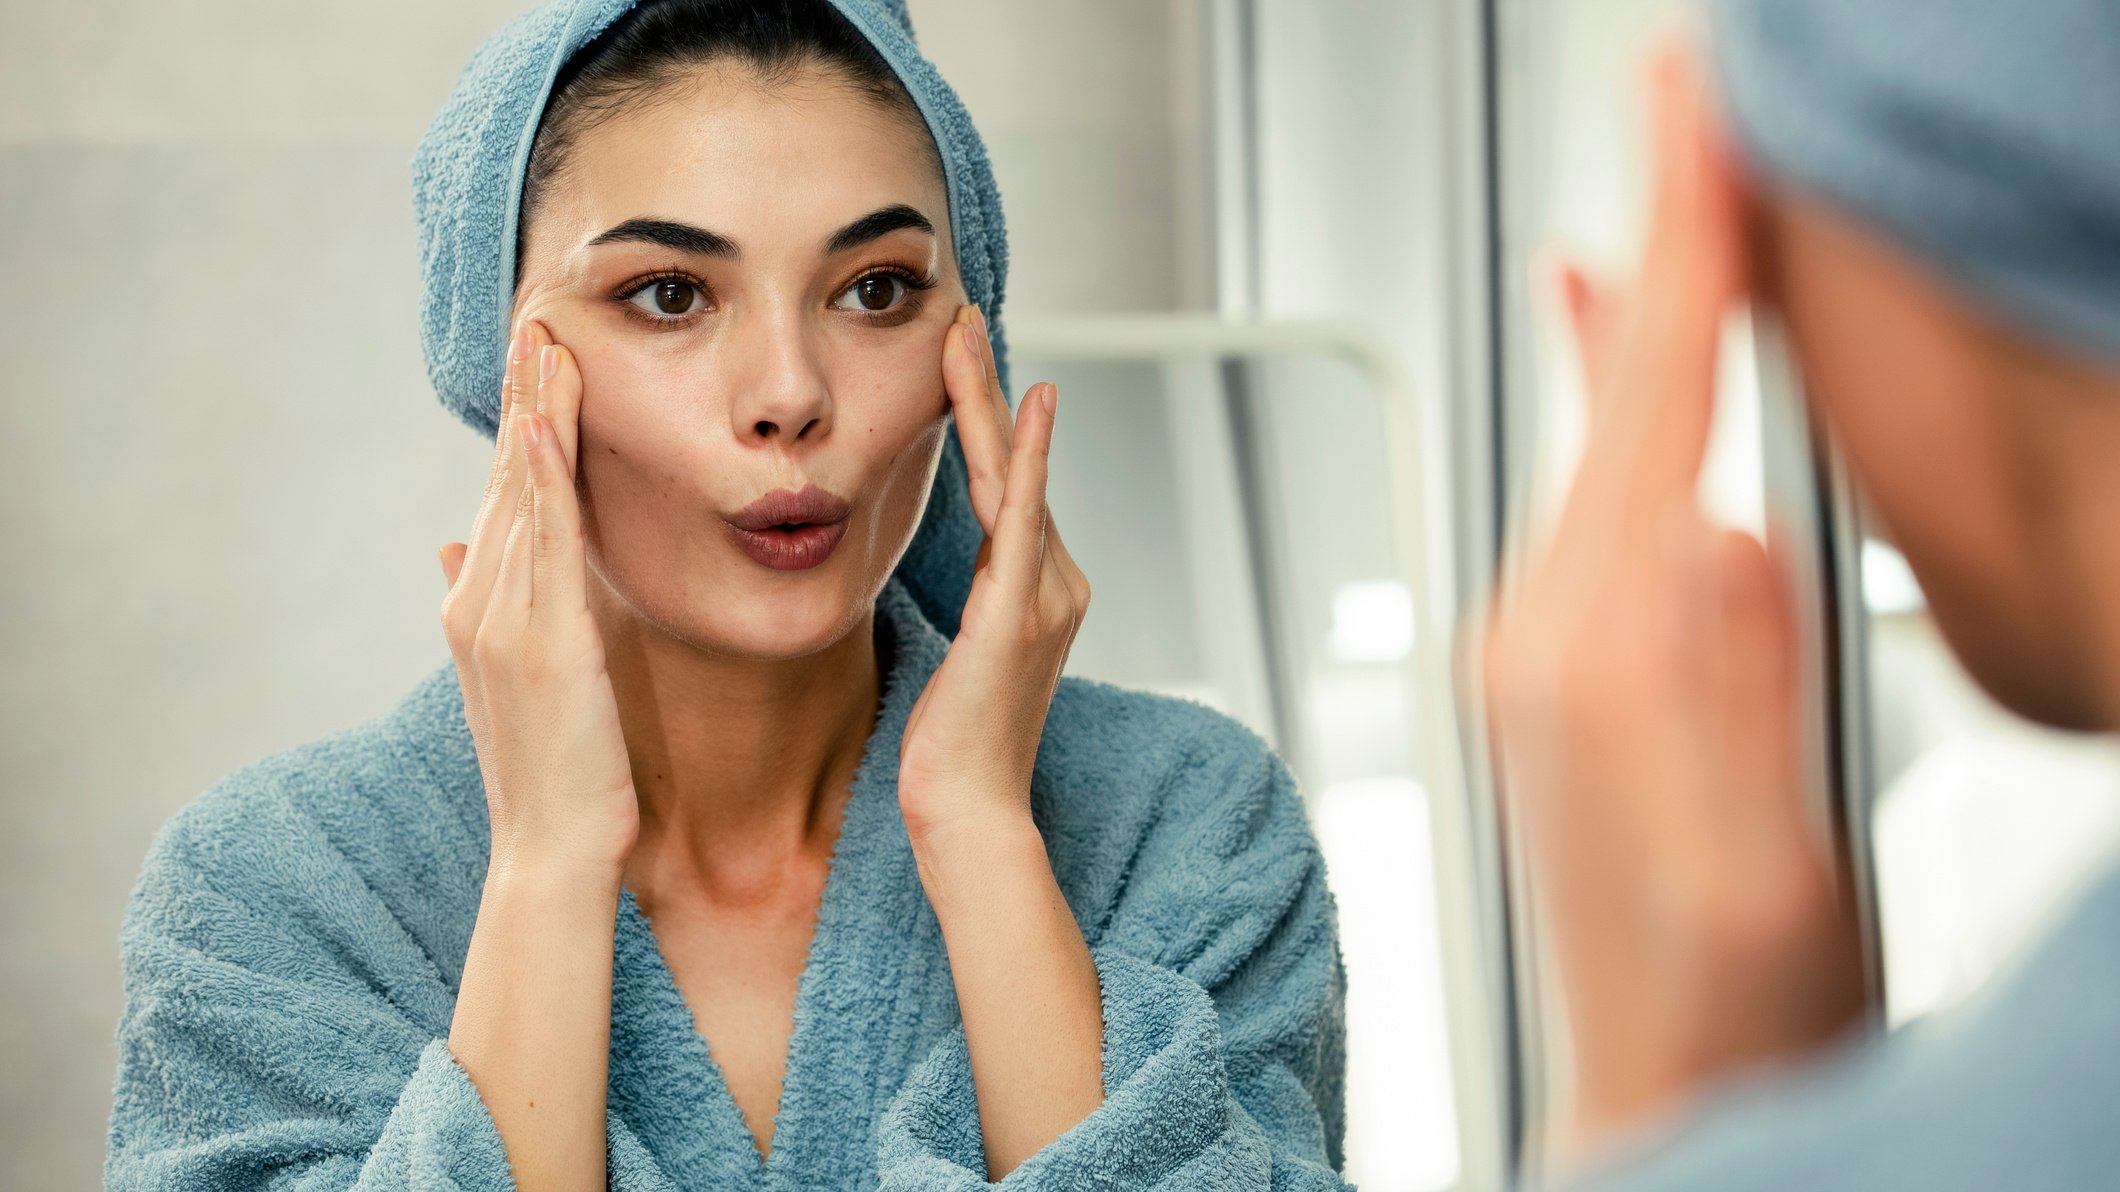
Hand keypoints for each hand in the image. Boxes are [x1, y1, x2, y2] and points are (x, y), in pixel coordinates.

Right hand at [438, 319, 638, 877]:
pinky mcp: (542, 641)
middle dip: (524, 398)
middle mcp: (482, 604)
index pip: (504, 498)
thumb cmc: (552, 773)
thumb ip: (491, 608)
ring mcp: (505, 620)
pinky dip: (541, 480)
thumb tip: (453, 547)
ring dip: (534, 415)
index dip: (519, 427)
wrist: (551, 851)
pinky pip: (541, 544)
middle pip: (506, 479)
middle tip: (540, 321)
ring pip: (520, 495)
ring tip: (548, 344)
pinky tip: (547, 426)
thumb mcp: (518, 680)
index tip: (537, 362)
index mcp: (480, 609)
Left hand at [897, 304, 1090, 847]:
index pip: (1008, 490)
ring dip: (986, 400)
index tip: (962, 363)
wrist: (969, 811)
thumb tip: (965, 580)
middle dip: (986, 389)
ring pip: (1010, 477)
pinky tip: (1028, 404)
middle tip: (961, 316)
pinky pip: (1021, 517)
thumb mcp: (962, 661)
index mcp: (1040, 594)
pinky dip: (1025, 456)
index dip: (986, 424)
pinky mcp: (1018, 612)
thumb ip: (976, 608)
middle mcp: (1057, 585)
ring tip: (963, 334)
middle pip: (1013, 468)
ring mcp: (1045, 597)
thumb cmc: (955, 749)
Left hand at [1482, 45, 1866, 1158]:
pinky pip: (1599, 496)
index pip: (1649, 407)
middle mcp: (1547, 634)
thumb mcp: (1760, 872)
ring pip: (1609, 435)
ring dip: (1653, 311)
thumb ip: (1726, 708)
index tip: (1690, 121)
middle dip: (1667, 242)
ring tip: (1687, 191)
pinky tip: (1627, 363)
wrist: (1662, 1088)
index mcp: (1598, 655)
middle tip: (1692, 105)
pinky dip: (1630, 404)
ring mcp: (1545, 650)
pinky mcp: (1563, 672)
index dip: (1684, 252)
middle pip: (1621, 394)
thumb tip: (1712, 543)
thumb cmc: (1726, 1010)